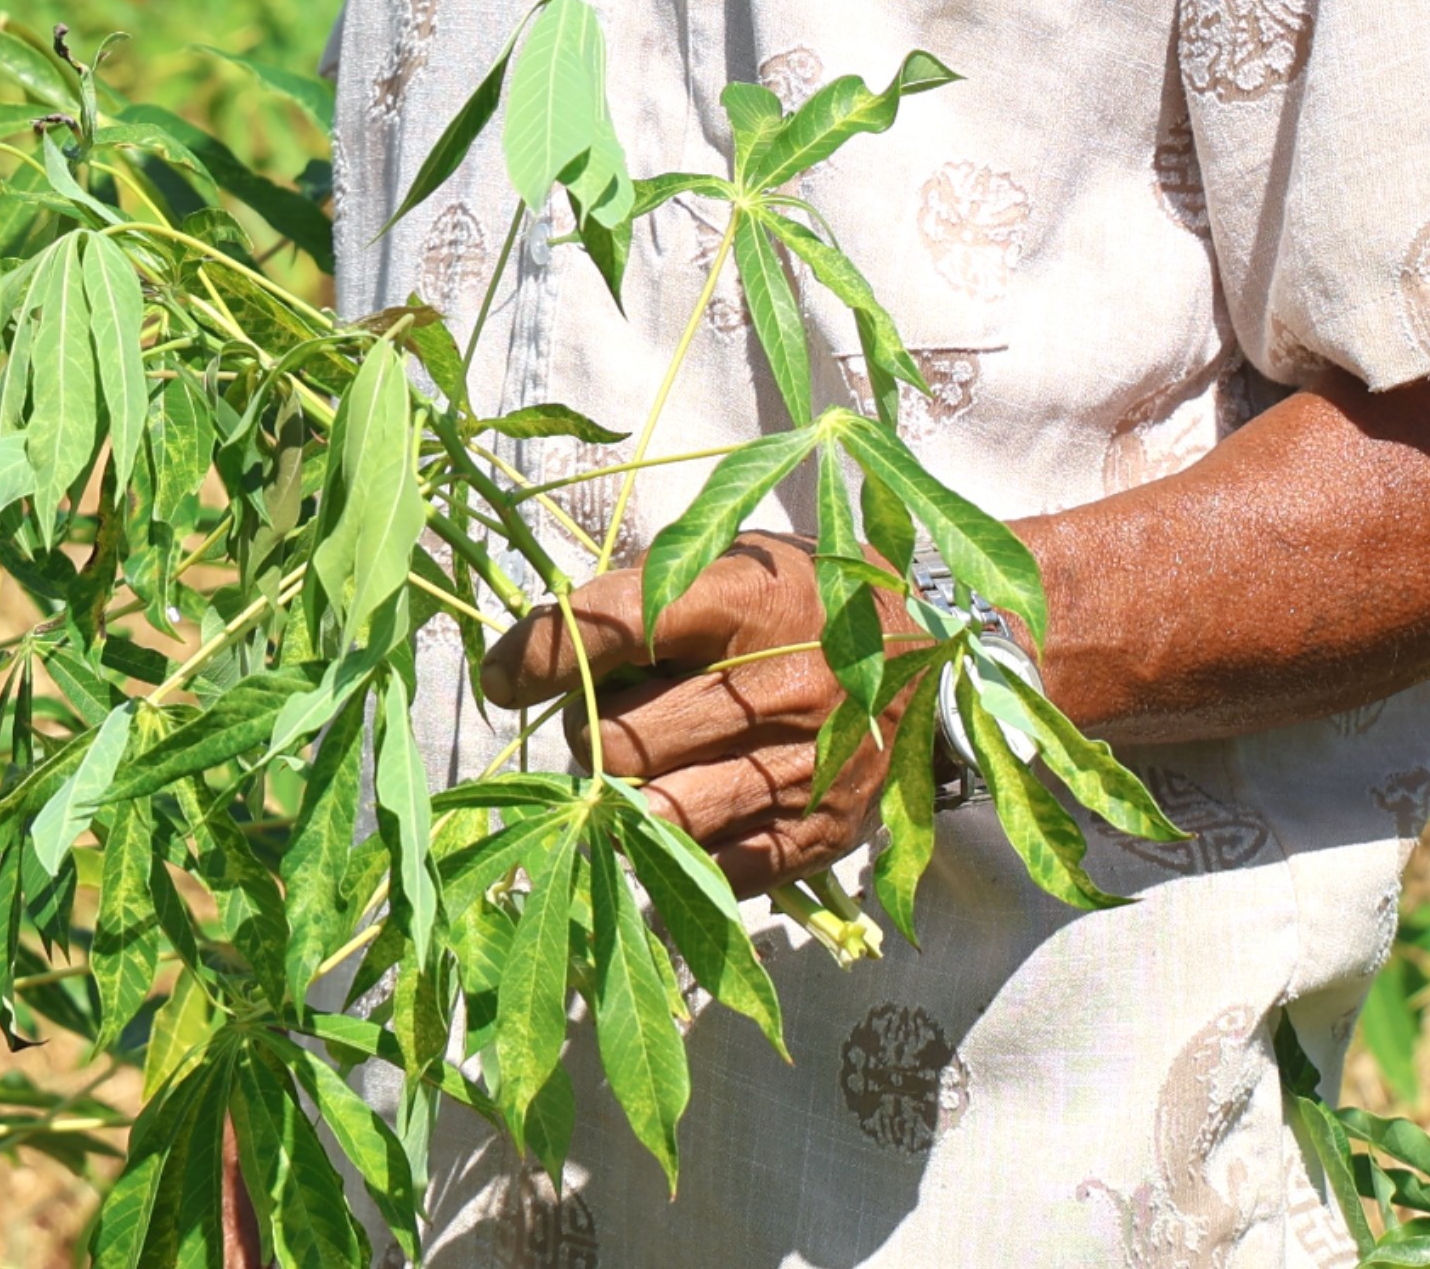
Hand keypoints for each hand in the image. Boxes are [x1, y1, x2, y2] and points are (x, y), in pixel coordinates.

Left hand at [475, 531, 893, 893]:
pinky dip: (676, 848)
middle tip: (605, 719)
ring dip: (623, 797)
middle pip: (617, 740)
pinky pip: (710, 866)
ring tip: (640, 768)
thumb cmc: (794, 600)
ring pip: (655, 814)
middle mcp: (782, 686)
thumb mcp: (725, 563)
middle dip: (587, 733)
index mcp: (746, 602)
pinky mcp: (822, 833)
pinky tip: (685, 807)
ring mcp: (807, 768)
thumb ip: (636, 601)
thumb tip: (536, 660)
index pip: (615, 629)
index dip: (540, 657)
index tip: (503, 679)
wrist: (926, 657)